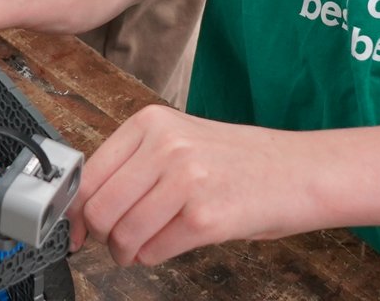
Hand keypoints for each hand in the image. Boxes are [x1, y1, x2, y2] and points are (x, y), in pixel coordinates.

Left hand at [71, 107, 313, 265]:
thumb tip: (84, 205)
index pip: (90, 173)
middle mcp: (166, 146)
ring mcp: (186, 181)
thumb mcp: (182, 142)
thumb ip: (136, 165)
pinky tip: (168, 246)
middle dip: (102, 235)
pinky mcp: (206, 218)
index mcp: (153, 122)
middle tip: (115, 242)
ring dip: (126, 252)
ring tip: (142, 247)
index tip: (78, 228)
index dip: (77, 210)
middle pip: (100, 207)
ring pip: (123, 234)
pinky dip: (152, 257)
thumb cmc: (242, 161)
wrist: (302, 172)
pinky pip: (154, 251)